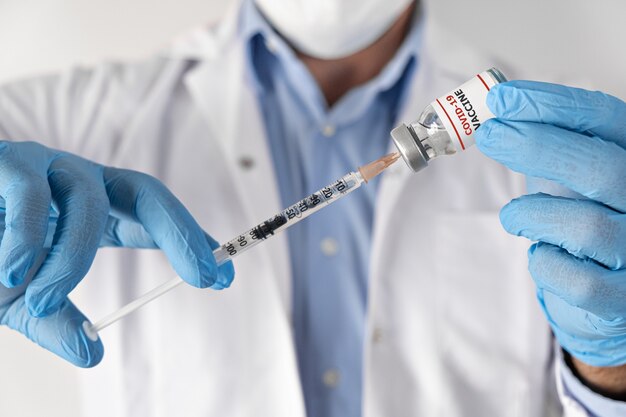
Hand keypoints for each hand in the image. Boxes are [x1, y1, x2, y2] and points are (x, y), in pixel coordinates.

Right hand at [0, 141, 233, 366]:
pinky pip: (31, 193)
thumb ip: (56, 322)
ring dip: (72, 259)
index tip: (224, 273)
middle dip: (181, 232)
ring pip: (90, 203)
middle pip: (147, 193)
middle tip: (206, 274)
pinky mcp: (6, 163)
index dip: (190, 241)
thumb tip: (93, 353)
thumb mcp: (19, 299)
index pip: (152, 219)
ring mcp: (45, 168)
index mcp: (90, 213)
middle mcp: (78, 185)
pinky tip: (12, 269)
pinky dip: (27, 235)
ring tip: (40, 298)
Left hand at [475, 81, 625, 370]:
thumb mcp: (577, 178)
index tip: (502, 99)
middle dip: (536, 146)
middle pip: (601, 168)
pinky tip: (542, 254)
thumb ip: (553, 150)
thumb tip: (499, 115)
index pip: (607, 120)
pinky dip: (544, 262)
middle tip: (491, 136)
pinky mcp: (624, 300)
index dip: (552, 106)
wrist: (612, 296)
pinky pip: (576, 280)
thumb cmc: (589, 224)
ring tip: (514, 217)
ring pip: (585, 226)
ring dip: (531, 215)